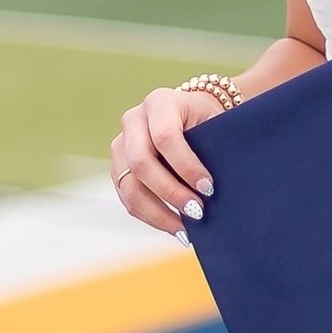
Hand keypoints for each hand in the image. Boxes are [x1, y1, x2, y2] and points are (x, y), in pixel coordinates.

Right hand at [111, 85, 224, 243]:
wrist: (190, 114)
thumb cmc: (209, 120)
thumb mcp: (214, 122)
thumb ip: (212, 147)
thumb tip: (213, 191)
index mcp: (160, 102)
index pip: (165, 137)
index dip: (186, 166)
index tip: (209, 188)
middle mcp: (133, 120)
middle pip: (140, 163)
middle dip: (170, 192)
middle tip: (198, 212)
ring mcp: (120, 143)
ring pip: (128, 185)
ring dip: (157, 213)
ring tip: (185, 230)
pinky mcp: (117, 166)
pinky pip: (127, 197)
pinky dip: (150, 216)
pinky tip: (174, 227)